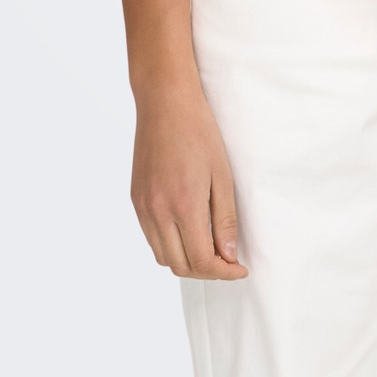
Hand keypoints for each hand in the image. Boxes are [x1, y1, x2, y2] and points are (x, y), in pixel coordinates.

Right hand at [130, 78, 249, 279]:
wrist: (165, 103)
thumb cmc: (199, 133)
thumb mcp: (222, 175)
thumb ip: (224, 219)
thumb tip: (229, 254)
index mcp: (184, 206)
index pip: (202, 260)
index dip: (224, 272)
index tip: (240, 269)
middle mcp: (158, 212)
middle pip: (180, 266)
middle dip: (207, 272)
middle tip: (228, 262)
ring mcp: (143, 208)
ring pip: (163, 256)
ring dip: (187, 261)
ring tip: (209, 249)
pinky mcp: (135, 200)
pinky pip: (151, 237)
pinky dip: (170, 245)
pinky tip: (188, 232)